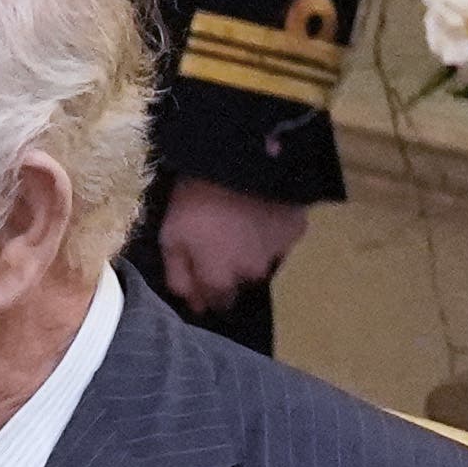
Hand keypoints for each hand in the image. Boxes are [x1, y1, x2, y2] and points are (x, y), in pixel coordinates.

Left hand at [153, 179, 313, 314]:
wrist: (242, 162)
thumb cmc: (197, 201)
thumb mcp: (171, 237)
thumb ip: (179, 275)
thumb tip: (193, 304)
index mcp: (221, 279)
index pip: (217, 302)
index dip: (209, 294)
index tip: (203, 277)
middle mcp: (253, 275)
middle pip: (241, 283)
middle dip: (231, 273)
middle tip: (221, 244)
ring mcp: (278, 253)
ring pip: (263, 262)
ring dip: (252, 252)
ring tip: (241, 226)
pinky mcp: (296, 230)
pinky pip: (280, 238)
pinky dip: (270, 231)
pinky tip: (261, 212)